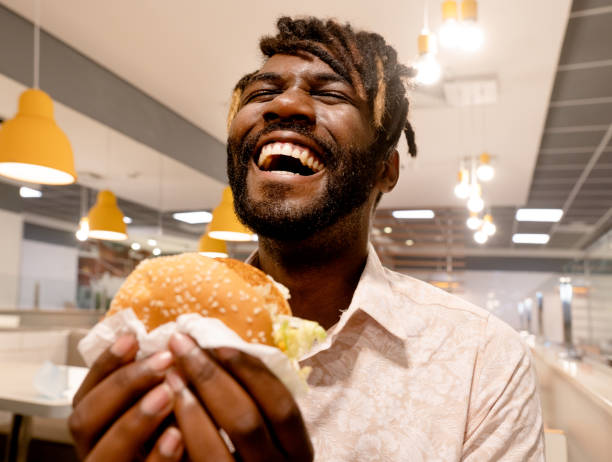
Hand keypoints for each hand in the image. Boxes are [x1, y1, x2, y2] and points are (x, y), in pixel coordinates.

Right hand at [69, 334, 183, 460]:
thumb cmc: (179, 437)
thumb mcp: (163, 408)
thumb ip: (156, 384)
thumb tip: (172, 342)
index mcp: (97, 429)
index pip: (85, 394)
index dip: (104, 365)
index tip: (132, 337)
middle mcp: (95, 452)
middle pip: (84, 420)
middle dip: (121, 386)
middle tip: (163, 362)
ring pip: (103, 454)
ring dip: (134, 420)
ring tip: (167, 393)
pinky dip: (158, 457)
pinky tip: (178, 435)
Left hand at [167, 332, 313, 461]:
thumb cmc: (252, 459)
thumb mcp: (269, 436)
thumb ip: (256, 403)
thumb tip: (221, 349)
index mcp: (298, 451)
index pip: (281, 404)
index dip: (252, 371)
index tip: (219, 343)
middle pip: (246, 420)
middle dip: (211, 377)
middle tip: (181, 345)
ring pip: (216, 448)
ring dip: (189, 405)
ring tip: (168, 373)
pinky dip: (178, 435)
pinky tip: (163, 411)